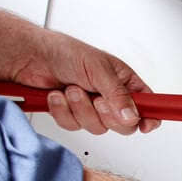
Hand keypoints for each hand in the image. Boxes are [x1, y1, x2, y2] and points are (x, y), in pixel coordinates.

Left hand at [11, 29, 161, 135]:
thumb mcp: (99, 69)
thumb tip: (133, 116)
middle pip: (123, 125)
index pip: (148, 105)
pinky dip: (63, 111)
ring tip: (71, 89)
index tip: (145, 125)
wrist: (32, 57)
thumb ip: (118, 95)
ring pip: (96, 127)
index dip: (149, 117)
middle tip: (97, 99)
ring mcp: (92, 109)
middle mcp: (111, 98)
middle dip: (106, 114)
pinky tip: (58, 96)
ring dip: (80, 109)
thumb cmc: (67, 53)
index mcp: (125, 83)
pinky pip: (73, 126)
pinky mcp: (72, 116)